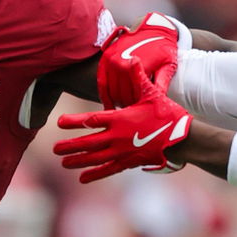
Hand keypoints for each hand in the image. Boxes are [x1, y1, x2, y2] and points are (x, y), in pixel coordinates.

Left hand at [55, 60, 192, 182]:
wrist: (183, 139)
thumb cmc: (166, 113)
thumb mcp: (151, 93)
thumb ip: (137, 76)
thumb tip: (131, 57)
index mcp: (120, 119)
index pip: (92, 119)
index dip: (75, 121)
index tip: (59, 122)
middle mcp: (118, 137)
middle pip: (89, 143)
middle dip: (70, 146)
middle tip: (54, 149)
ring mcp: (123, 152)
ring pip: (96, 158)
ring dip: (78, 161)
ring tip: (63, 163)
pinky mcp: (129, 162)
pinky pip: (109, 169)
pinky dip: (95, 174)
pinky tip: (82, 178)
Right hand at [98, 12, 185, 107]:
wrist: (152, 28)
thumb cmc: (163, 48)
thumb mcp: (168, 66)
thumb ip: (162, 84)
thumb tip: (159, 103)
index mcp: (136, 66)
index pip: (134, 96)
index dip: (139, 107)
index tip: (142, 114)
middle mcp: (120, 63)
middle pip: (121, 95)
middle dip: (128, 106)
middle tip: (134, 115)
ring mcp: (110, 60)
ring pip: (111, 91)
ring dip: (117, 102)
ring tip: (125, 110)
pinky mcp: (105, 59)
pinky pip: (101, 83)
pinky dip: (104, 96)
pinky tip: (109, 106)